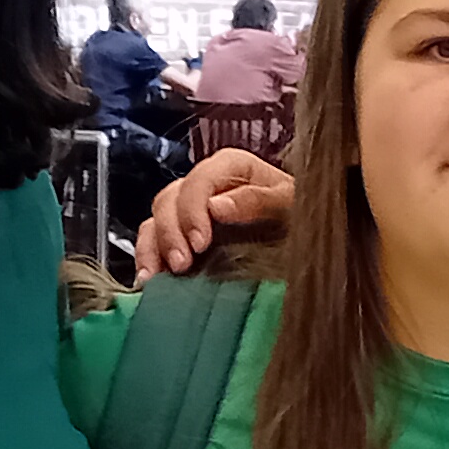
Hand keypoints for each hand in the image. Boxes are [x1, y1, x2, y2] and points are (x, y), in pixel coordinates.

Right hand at [132, 148, 296, 281]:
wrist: (301, 241)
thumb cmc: (299, 217)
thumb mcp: (290, 205)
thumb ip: (257, 201)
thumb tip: (216, 207)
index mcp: (231, 167)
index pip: (200, 179)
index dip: (193, 208)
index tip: (199, 242)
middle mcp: (204, 185)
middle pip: (171, 198)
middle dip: (170, 232)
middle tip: (181, 264)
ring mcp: (189, 210)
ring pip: (156, 218)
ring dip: (153, 247)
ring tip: (156, 277)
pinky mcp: (182, 236)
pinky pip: (152, 240)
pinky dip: (147, 258)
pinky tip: (149, 280)